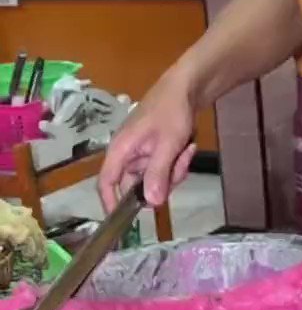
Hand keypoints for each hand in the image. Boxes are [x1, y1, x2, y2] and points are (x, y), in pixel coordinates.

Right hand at [99, 63, 196, 212]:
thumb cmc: (172, 111)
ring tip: (184, 150)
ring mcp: (142, 154)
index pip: (106, 182)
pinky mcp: (155, 153)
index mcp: (121, 149)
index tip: (122, 222)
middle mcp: (128, 155)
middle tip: (178, 166)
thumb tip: (150, 204)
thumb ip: (158, 174)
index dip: (110, 203)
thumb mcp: (168, 144)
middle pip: (138, 186)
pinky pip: (164, 172)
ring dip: (173, 172)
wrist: (188, 87)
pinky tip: (186, 148)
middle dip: (162, 183)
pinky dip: (177, 164)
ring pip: (155, 181)